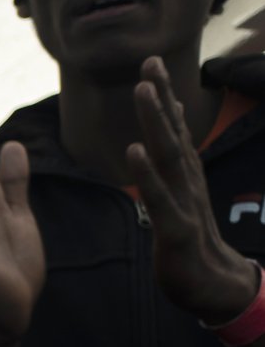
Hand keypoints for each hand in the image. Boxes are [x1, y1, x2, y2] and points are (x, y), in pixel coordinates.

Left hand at [129, 58, 261, 324]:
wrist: (213, 286)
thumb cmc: (191, 241)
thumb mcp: (179, 198)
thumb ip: (173, 164)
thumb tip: (167, 128)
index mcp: (185, 175)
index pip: (173, 129)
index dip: (164, 96)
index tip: (152, 62)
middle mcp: (188, 181)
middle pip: (172, 132)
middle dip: (161, 95)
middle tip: (150, 60)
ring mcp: (185, 202)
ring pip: (169, 155)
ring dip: (156, 121)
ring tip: (142, 89)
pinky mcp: (177, 229)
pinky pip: (160, 197)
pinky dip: (147, 173)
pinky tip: (133, 151)